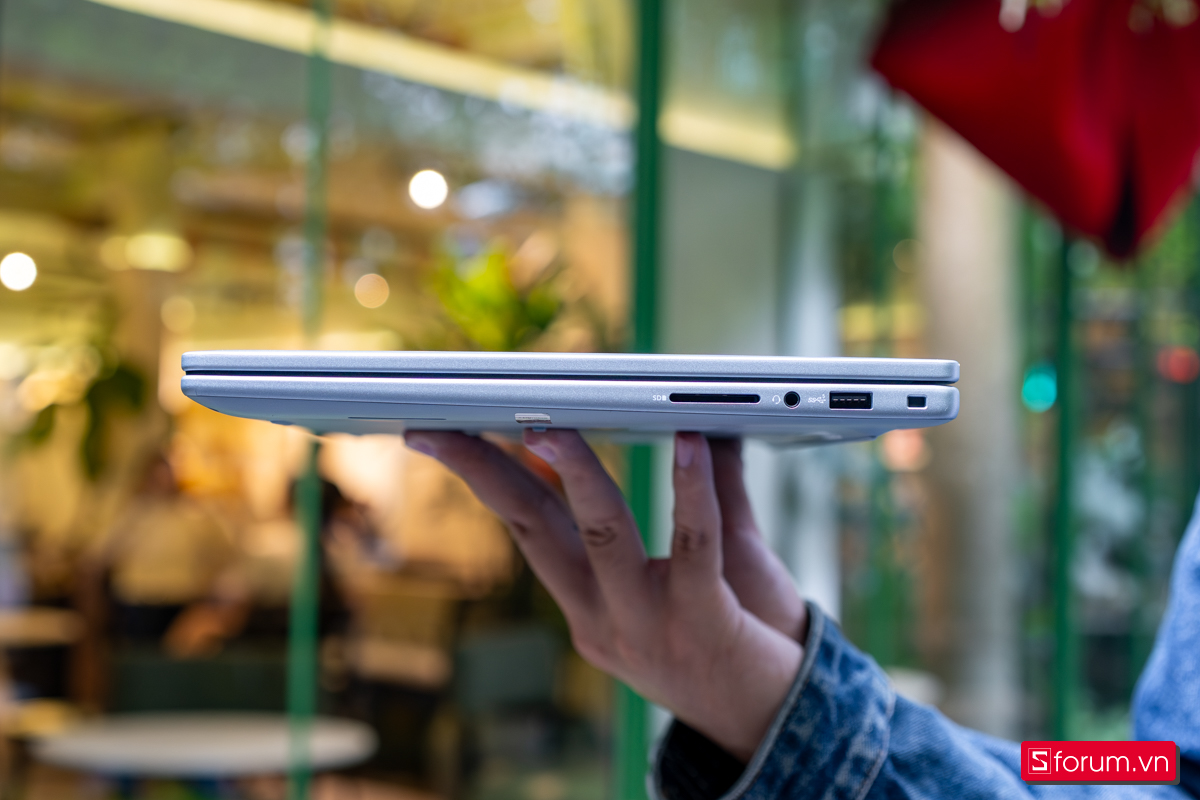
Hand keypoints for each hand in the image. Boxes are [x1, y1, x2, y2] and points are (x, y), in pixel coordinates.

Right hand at [405, 429, 802, 761]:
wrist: (777, 725)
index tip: (446, 437)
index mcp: (589, 606)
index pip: (525, 527)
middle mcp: (605, 620)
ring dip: (578, 473)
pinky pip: (693, 545)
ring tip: (553, 427)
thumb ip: (712, 494)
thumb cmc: (743, 641)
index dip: (484, 477)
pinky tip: (690, 443)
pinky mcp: (703, 624)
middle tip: (447, 426)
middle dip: (484, 471)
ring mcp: (650, 625)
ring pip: (602, 534)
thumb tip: (707, 425)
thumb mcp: (706, 570)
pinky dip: (690, 489)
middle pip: (534, 528)